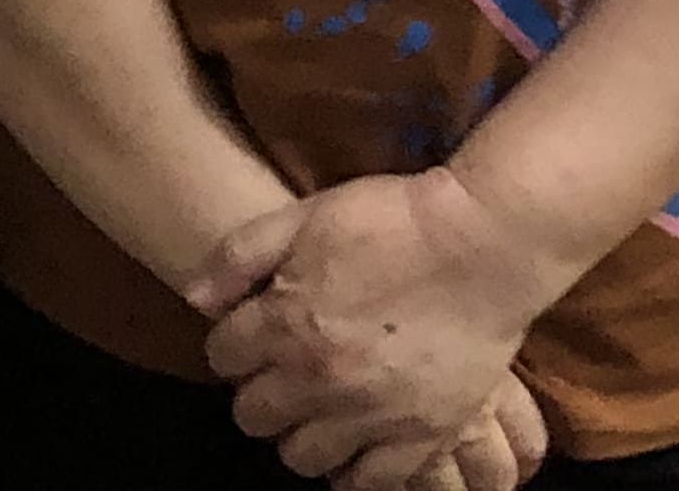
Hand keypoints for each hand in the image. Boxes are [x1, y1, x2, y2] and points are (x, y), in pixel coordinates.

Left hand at [189, 172, 559, 478]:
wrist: (484, 243)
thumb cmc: (391, 220)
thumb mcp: (304, 215)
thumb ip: (239, 256)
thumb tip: (195, 299)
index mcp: (285, 324)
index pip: (223, 358)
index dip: (231, 345)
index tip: (248, 337)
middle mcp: (320, 380)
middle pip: (254, 416)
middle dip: (257, 393)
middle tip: (279, 374)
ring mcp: (373, 416)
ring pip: (302, 457)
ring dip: (300, 434)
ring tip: (316, 409)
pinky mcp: (423, 436)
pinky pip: (371, 482)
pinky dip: (354, 471)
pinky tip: (354, 445)